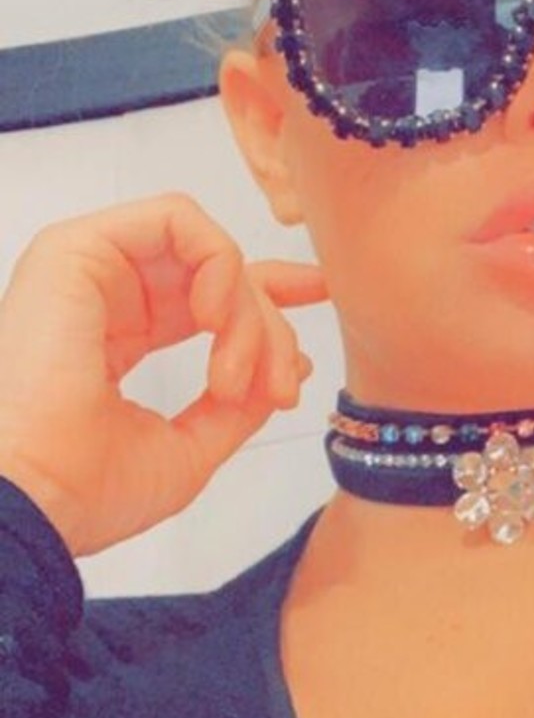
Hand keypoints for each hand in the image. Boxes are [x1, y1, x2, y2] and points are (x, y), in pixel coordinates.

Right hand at [0, 192, 329, 556]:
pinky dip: (217, 263)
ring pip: (205, 249)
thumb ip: (237, 408)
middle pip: (215, 273)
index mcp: (116, 341)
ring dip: (243, 306)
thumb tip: (286, 366)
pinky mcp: (77, 247)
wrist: (31, 498)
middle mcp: (102, 298)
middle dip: (267, 326)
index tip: (319, 295)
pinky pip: (177, 219)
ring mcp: (87, 269)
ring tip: (237, 372)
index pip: (200, 296)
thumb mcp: (188, 450)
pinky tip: (215, 319)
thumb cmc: (83, 490)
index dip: (265, 292)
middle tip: (278, 388)